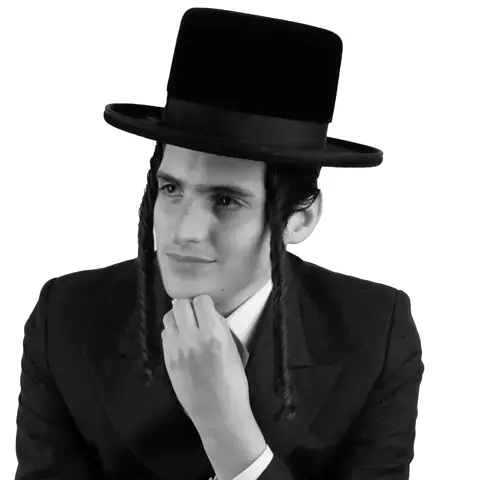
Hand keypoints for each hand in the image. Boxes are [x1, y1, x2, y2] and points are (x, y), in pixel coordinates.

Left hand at [161, 294, 251, 431]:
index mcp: (213, 333)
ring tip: (187, 327)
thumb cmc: (233, 382)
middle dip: (189, 307)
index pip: (201, 300)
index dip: (205, 303)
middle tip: (195, 316)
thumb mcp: (233, 349)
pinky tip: (181, 341)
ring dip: (178, 318)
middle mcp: (192, 337)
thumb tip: (208, 313)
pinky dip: (173, 333)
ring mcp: (176, 349)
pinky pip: (165, 334)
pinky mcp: (167, 359)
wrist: (218, 413)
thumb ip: (220, 327)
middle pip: (180, 305)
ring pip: (169, 317)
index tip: (208, 310)